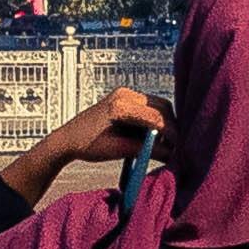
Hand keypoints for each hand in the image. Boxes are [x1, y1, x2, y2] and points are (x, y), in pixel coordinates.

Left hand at [1, 88, 172, 200]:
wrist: (68, 138)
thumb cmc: (86, 145)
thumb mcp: (117, 150)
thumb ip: (144, 149)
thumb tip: (170, 153)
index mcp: (120, 105)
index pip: (155, 117)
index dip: (171, 133)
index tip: (180, 148)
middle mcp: (124, 94)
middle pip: (162, 107)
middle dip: (172, 127)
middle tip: (178, 147)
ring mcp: (125, 94)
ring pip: (158, 106)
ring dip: (165, 124)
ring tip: (169, 145)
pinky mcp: (126, 99)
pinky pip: (150, 108)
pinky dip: (157, 122)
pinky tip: (157, 138)